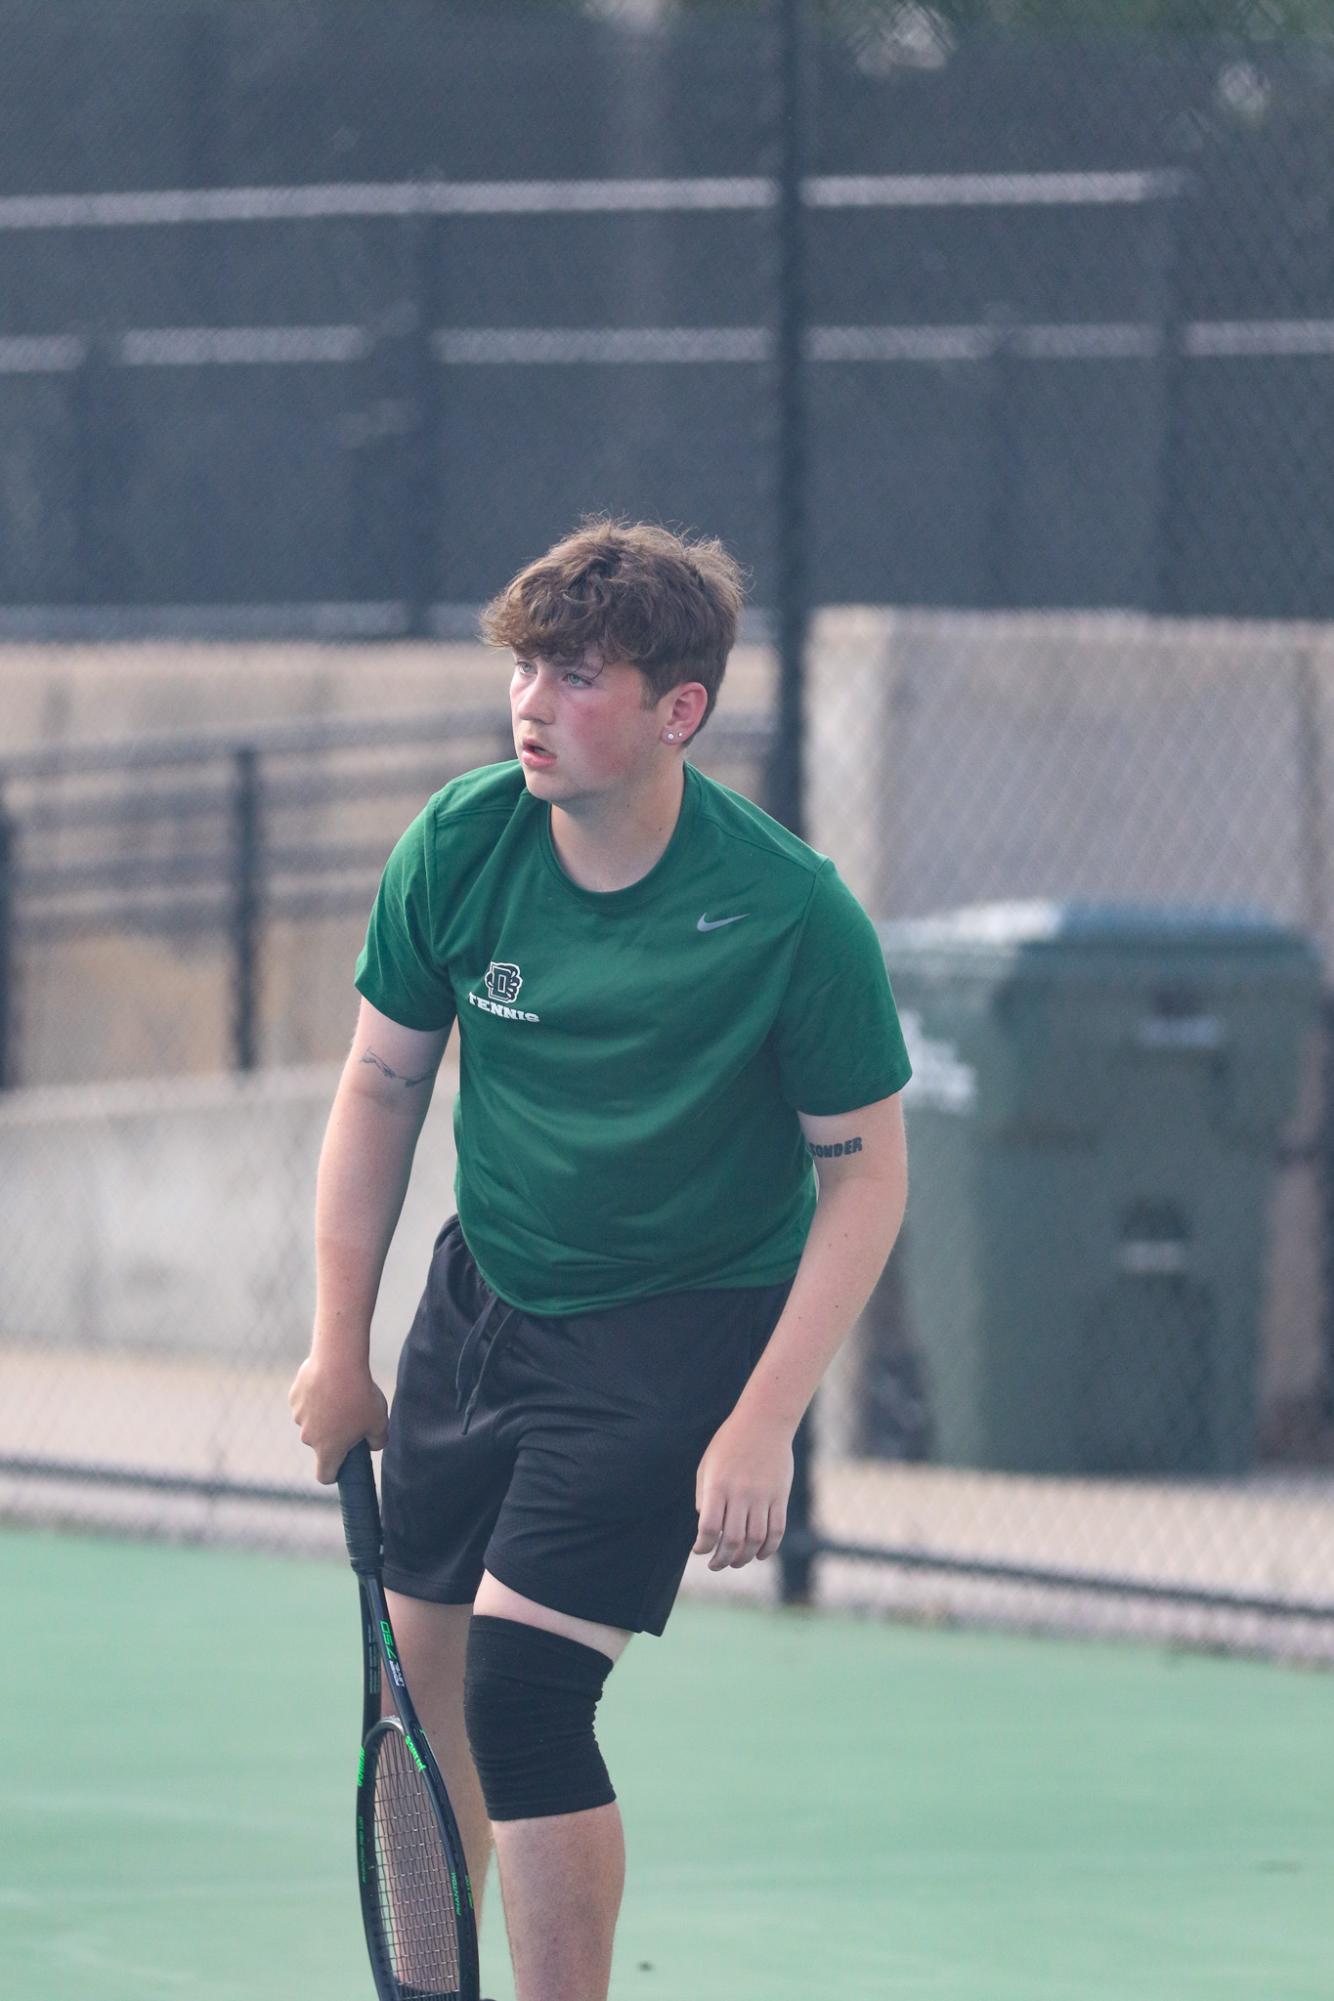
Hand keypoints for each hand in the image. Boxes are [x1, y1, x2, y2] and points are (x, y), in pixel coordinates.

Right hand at [288, 1353, 388, 1483]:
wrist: (338, 1362)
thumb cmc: (360, 1395)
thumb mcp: (379, 1421)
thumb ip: (377, 1440)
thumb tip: (373, 1445)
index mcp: (328, 1449)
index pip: (324, 1476)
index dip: (334, 1474)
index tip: (343, 1466)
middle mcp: (309, 1437)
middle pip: (320, 1444)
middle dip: (333, 1435)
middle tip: (352, 1416)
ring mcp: (299, 1416)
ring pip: (312, 1421)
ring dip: (323, 1414)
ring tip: (341, 1394)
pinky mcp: (294, 1397)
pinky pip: (305, 1402)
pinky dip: (314, 1396)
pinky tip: (327, 1382)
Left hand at [692, 1411, 793, 1569]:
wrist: (764, 1422)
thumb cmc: (730, 1443)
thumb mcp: (708, 1465)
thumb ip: (703, 1496)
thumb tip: (707, 1527)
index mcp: (718, 1486)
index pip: (708, 1528)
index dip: (702, 1546)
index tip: (699, 1550)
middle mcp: (740, 1494)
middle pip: (732, 1540)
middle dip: (721, 1560)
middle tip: (715, 1565)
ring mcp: (762, 1496)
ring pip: (754, 1540)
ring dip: (743, 1558)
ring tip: (735, 1562)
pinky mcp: (780, 1497)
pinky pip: (776, 1531)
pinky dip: (768, 1549)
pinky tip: (758, 1554)